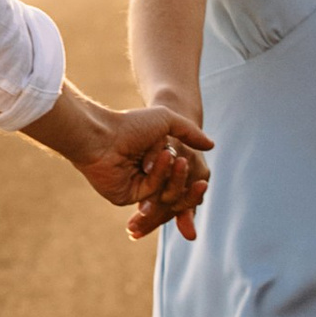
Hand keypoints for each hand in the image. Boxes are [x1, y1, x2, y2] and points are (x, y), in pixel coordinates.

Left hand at [75, 99, 211, 241]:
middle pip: (176, 192)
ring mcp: (136, 187)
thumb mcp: (166, 120)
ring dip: (174, 177)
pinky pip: (151, 194)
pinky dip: (157, 176)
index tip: (203, 181)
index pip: (180, 179)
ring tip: (175, 158)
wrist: (104, 134)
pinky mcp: (127, 196)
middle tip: (202, 183)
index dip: (192, 183)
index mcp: (155, 159)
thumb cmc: (131, 124)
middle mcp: (146, 175)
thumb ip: (189, 132)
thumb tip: (211, 146)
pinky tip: (154, 161)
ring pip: (166, 194)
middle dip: (187, 186)